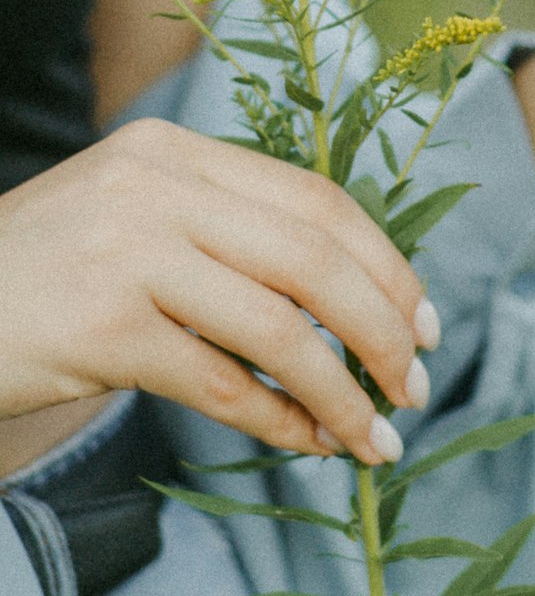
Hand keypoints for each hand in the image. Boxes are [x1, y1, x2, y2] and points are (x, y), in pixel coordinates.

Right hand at [0, 120, 439, 463]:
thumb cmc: (48, 270)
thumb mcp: (135, 215)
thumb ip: (225, 231)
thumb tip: (350, 296)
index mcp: (176, 152)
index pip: (315, 199)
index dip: (386, 263)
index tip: (425, 319)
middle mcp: (157, 188)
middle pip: (315, 257)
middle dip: (384, 327)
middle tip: (416, 385)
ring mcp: (127, 253)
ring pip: (279, 328)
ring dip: (343, 392)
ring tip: (373, 438)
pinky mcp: (101, 327)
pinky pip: (220, 382)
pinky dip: (278, 420)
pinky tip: (305, 444)